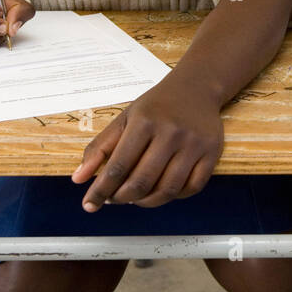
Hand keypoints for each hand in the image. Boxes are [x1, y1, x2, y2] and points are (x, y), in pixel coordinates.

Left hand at [72, 80, 222, 209]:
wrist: (197, 87)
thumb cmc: (156, 105)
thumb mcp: (125, 118)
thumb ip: (100, 147)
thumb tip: (79, 179)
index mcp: (144, 122)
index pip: (118, 166)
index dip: (100, 190)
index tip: (89, 204)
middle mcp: (171, 133)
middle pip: (141, 182)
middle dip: (122, 198)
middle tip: (115, 199)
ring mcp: (194, 144)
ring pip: (167, 190)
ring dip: (147, 202)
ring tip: (136, 197)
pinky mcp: (212, 152)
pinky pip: (192, 188)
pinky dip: (174, 197)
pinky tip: (163, 190)